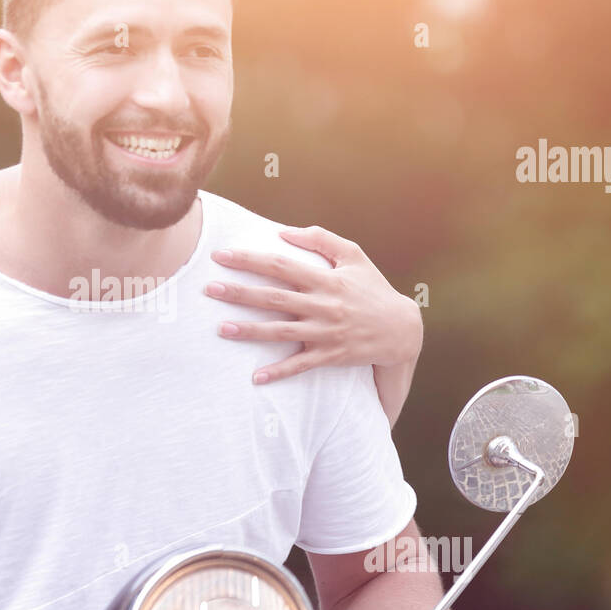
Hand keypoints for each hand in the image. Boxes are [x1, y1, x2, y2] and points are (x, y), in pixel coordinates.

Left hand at [204, 225, 421, 384]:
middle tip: (208, 290)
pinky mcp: (330, 355)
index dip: (249, 260)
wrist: (402, 329)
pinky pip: (300, 365)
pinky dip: (279, 372)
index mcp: (325, 279)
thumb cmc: (372, 289)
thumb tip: (283, 232)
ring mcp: (325, 332)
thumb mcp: (354, 256)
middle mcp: (323, 305)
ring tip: (221, 329)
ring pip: (281, 332)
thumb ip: (321, 239)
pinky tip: (256, 377)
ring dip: (250, 332)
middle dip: (239, 293)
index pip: (280, 265)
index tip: (221, 256)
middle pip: (274, 298)